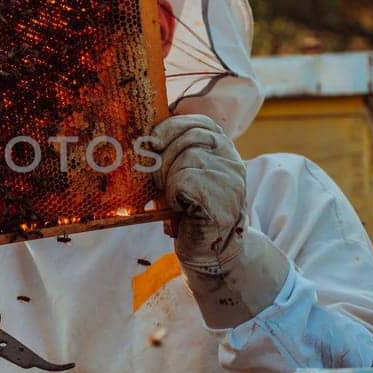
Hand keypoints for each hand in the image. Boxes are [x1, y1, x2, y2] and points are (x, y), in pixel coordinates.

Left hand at [148, 114, 247, 271]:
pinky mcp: (223, 197)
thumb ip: (170, 153)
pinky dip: (174, 193)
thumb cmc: (186, 210)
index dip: (172, 127)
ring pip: (188, 156)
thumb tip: (141, 138)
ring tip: (172, 197)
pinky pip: (186, 179)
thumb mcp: (179, 175)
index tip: (152, 141)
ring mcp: (230, 178)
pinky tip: (180, 207)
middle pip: (190, 137)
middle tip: (157, 180)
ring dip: (168, 178)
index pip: (200, 122)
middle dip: (164, 156)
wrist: (206, 250)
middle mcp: (231, 160)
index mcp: (223, 150)